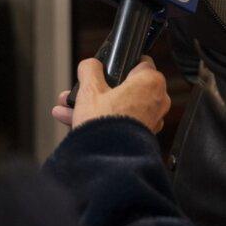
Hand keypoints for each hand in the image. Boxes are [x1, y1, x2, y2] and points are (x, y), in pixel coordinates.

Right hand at [51, 55, 170, 133]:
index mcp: (151, 82)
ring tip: (67, 109)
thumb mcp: (90, 89)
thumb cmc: (104, 124)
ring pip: (119, 107)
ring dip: (94, 106)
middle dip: (97, 90)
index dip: (120, 65)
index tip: (104, 70)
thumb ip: (90, 69)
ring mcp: (151, 120)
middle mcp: (157, 100)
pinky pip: (120, 124)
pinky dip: (102, 121)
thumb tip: (90, 64)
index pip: (140, 63)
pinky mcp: (142, 137)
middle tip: (77, 93)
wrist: (106, 161)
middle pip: (124, 88)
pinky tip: (74, 122)